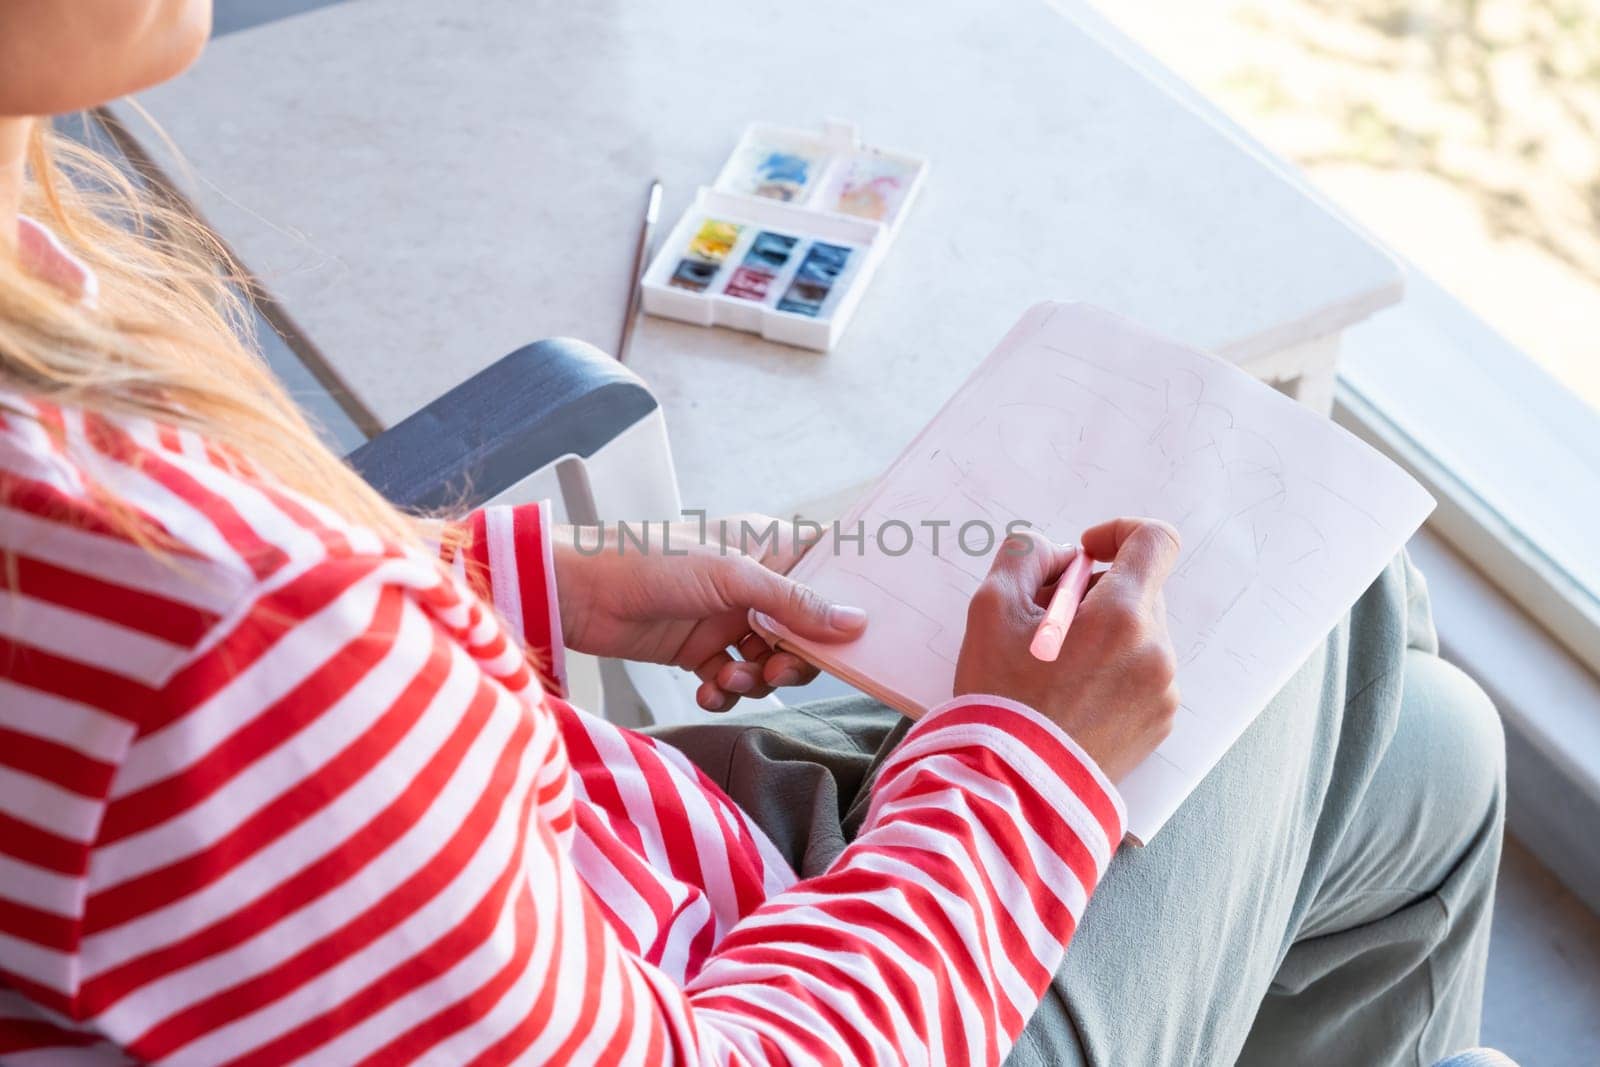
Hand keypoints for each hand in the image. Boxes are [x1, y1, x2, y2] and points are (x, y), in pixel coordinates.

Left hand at [552, 514, 865, 710]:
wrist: (577, 594)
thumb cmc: (650, 562)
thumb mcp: (731, 577)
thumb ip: (794, 601)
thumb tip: (855, 623)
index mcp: (766, 546)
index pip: (828, 567)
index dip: (846, 597)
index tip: (854, 632)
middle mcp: (752, 582)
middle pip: (805, 629)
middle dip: (795, 657)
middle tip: (777, 670)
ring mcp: (726, 617)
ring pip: (770, 660)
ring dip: (756, 680)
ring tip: (728, 679)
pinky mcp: (699, 649)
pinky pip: (733, 680)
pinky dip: (725, 693)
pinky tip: (708, 690)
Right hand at [953, 518, 1181, 781]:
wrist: (1011, 787)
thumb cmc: (999, 699)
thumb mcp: (991, 610)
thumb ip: (1023, 557)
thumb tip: (1056, 554)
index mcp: (1122, 616)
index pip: (1154, 541)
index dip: (1118, 533)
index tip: (1085, 553)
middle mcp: (1155, 650)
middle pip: (1139, 591)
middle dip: (1094, 594)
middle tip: (1044, 623)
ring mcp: (1163, 692)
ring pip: (1139, 635)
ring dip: (1102, 636)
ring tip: (1052, 670)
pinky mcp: (1159, 724)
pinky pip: (1142, 676)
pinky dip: (1111, 673)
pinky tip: (1069, 698)